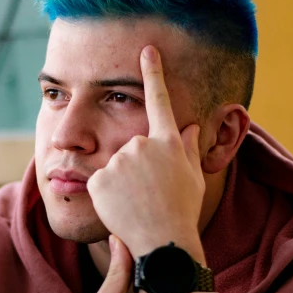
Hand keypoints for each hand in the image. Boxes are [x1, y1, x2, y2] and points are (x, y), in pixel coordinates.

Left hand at [87, 45, 204, 260]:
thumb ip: (189, 149)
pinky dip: (106, 194)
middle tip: (148, 192)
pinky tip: (120, 207)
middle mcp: (142, 145)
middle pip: (131, 146)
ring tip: (135, 203)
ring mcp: (119, 161)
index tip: (147, 49)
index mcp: (168, 142)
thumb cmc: (181, 212)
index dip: (153, 73)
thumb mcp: (192, 179)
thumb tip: (192, 126)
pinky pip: (99, 182)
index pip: (159, 100)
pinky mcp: (100, 178)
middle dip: (135, 165)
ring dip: (121, 181)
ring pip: (114, 165)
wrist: (162, 243)